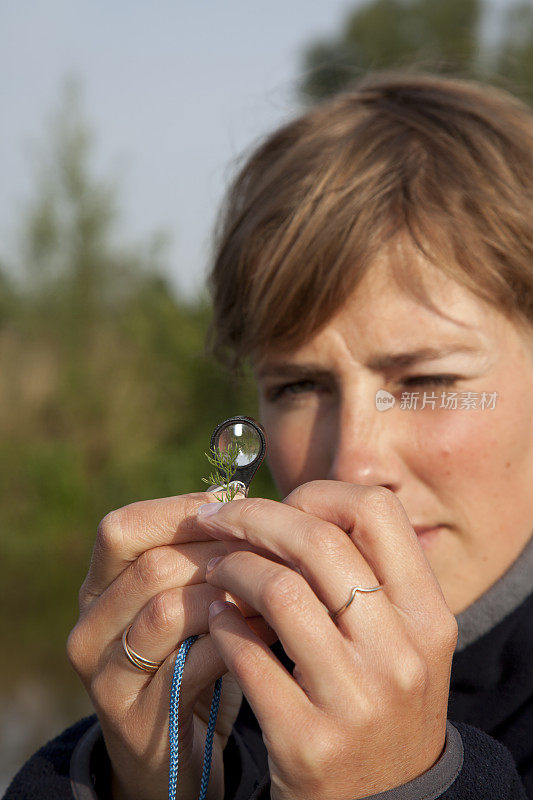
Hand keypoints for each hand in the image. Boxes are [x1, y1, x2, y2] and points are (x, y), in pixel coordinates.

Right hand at [67, 492, 276, 799]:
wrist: (171, 759)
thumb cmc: (190, 662)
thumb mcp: (183, 603)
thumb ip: (196, 556)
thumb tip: (240, 496)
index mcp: (98, 590)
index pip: (121, 528)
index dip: (178, 511)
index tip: (233, 506)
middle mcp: (89, 629)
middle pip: (151, 565)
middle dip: (219, 554)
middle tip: (271, 552)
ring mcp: (106, 676)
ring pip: (168, 610)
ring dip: (230, 595)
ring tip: (275, 590)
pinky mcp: (137, 718)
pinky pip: (193, 662)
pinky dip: (239, 640)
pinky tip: (272, 634)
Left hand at [197, 481, 457, 799]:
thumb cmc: (380, 703)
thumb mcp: (399, 639)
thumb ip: (362, 575)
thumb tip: (290, 509)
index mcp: (429, 615)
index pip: (377, 512)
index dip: (319, 495)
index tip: (282, 505)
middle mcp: (402, 654)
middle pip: (320, 543)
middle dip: (256, 519)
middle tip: (220, 520)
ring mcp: (357, 701)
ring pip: (280, 592)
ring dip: (232, 569)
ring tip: (215, 568)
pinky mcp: (307, 742)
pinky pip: (247, 655)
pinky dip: (222, 624)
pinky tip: (217, 620)